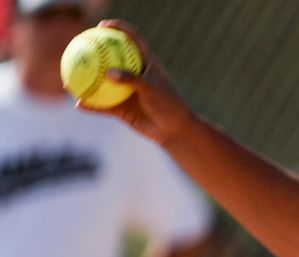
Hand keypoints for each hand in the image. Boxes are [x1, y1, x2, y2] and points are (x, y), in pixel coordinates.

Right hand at [77, 20, 195, 144]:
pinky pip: (102, 106)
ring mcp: (125, 92)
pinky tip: (79, 104)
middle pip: (109, 59)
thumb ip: (132, 79)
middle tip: (76, 47)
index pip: (132, 40)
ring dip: (84, 81)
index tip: (102, 26)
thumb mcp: (153, 90)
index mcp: (145, 64)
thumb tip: (109, 73)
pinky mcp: (122, 109)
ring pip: (101, 84)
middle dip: (92, 52)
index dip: (118, 29)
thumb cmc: (168, 105)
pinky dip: (92, 105)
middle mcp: (133, 75)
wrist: (174, 130)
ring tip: (67, 78)